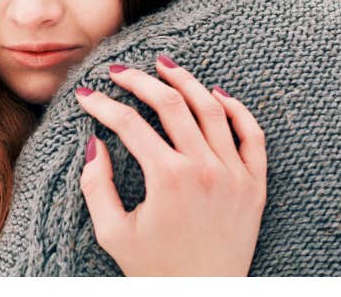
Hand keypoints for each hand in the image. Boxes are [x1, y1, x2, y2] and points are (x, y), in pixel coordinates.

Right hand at [75, 54, 266, 275]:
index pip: (130, 124)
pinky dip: (236, 109)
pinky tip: (215, 94)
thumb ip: (97, 186)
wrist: (202, 296)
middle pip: (170, 105)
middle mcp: (205, 169)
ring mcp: (234, 175)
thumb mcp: (113, 232)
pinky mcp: (255, 185)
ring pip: (212, 110)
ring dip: (186, 82)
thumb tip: (94, 145)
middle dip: (139, 82)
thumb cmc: (155, 269)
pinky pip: (252, 135)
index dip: (103, 106)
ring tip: (165, 66)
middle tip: (119, 71)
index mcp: (167, 179)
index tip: (86, 96)